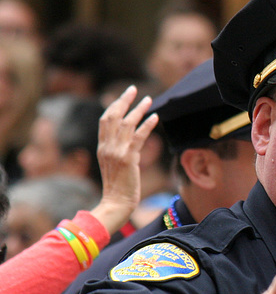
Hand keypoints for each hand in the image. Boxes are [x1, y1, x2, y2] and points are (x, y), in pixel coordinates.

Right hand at [90, 86, 158, 234]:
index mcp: (102, 148)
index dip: (114, 106)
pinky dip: (147, 125)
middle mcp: (107, 147)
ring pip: (127, 123)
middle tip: (134, 89)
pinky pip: (138, 136)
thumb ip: (117, 152)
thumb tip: (128, 143)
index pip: (105, 120)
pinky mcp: (128, 158)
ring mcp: (116, 152)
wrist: (116, 204)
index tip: (123, 96)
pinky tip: (155, 116)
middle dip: (124, 100)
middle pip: (113, 116)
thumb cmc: (118, 189)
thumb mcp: (114, 166)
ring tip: (149, 99)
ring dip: (139, 109)